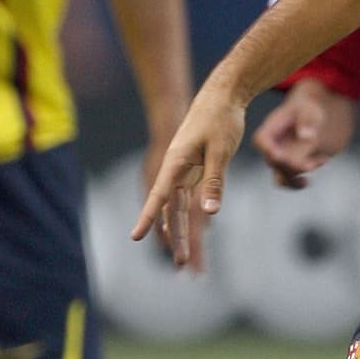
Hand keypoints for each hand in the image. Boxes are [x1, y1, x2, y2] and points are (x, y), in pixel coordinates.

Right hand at [132, 84, 246, 266]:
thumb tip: (209, 212)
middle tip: (182, 263)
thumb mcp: (220, 150)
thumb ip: (215, 182)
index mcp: (176, 162)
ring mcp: (185, 169)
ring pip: (180, 206)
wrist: (224, 95)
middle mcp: (176, 168)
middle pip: (172, 208)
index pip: (160, 196)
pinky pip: (189, 197)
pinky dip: (188, 215)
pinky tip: (186, 231)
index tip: (135, 236)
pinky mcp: (196, 169)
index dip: (148, 217)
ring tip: (185, 258)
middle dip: (176, 236)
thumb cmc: (221, 118)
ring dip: (182, 230)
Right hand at [250, 82, 356, 188]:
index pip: (261, 140)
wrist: (315, 113)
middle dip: (291, 165)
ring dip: (294, 180)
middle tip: (312, 163)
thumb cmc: (308, 107)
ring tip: (308, 178)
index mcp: (272, 127)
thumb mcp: (309, 108)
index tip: (281, 155)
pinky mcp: (292, 166)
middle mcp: (274, 145)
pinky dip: (303, 179)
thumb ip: (307, 120)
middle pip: (273, 162)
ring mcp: (282, 157)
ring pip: (280, 178)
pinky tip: (322, 160)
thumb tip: (307, 137)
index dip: (268, 150)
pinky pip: (292, 180)